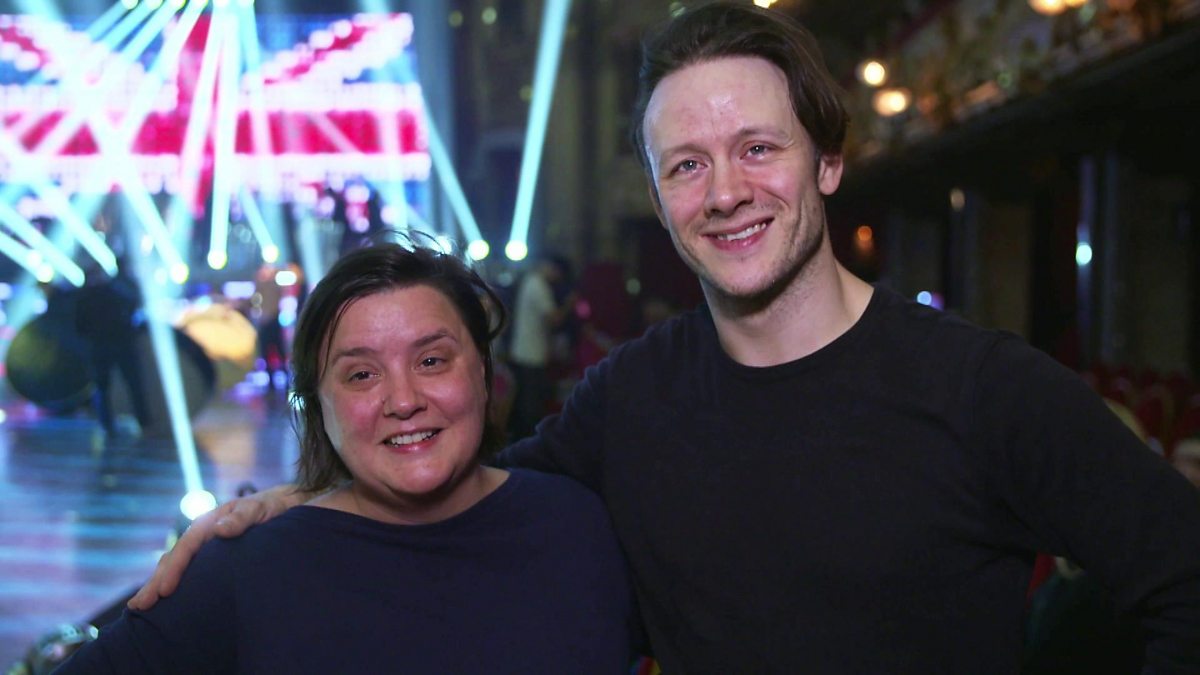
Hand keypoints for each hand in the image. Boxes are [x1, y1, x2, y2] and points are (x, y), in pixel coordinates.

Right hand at [127, 484, 305, 609]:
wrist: (283, 505)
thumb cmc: (271, 507)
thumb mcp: (260, 509)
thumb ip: (242, 517)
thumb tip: (219, 529)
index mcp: (210, 522)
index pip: (186, 547)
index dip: (174, 568)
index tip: (164, 590)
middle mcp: (202, 534)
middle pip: (174, 558)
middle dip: (155, 582)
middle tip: (138, 606)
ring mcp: (204, 546)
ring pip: (175, 565)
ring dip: (157, 584)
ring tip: (139, 607)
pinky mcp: (210, 556)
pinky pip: (187, 570)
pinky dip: (172, 582)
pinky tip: (163, 599)